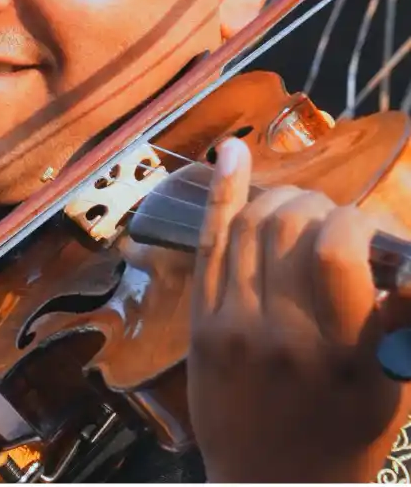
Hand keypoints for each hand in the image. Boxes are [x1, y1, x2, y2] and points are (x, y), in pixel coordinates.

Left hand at [188, 136, 410, 482]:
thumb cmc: (345, 436)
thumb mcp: (393, 386)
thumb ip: (403, 318)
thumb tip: (409, 256)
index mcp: (342, 354)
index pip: (337, 249)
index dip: (358, 222)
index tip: (370, 232)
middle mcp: (282, 333)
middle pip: (290, 226)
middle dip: (321, 208)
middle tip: (335, 224)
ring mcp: (232, 323)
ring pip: (250, 226)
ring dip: (280, 199)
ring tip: (301, 207)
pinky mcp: (200, 321)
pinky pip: (209, 242)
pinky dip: (223, 193)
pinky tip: (232, 154)